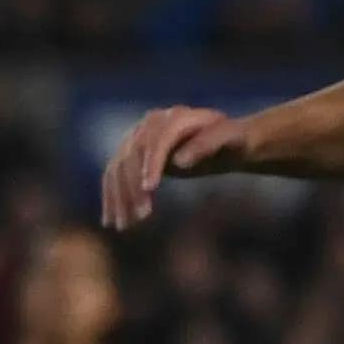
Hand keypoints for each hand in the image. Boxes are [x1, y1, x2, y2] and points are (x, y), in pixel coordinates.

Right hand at [102, 106, 243, 228]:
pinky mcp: (129, 152)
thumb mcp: (232, 139)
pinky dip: (110, 197)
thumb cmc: (232, 141)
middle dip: (133, 187)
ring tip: (124, 225)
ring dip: (119, 197)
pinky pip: (113, 175)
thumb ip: (208, 143)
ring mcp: (136, 136)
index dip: (151, 163)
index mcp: (176, 117)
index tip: (149, 189)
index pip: (156, 141)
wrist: (223, 141)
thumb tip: (178, 161)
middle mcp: (150, 123)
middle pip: (132, 155)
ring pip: (118, 168)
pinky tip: (111, 218)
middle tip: (141, 217)